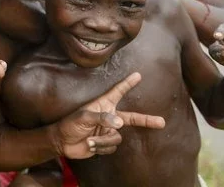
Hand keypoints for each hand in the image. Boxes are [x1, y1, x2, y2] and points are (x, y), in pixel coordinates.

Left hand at [49, 72, 165, 159]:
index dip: (128, 84)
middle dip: (146, 121)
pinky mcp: (106, 143)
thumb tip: (120, 124)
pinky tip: (90, 145)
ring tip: (89, 140)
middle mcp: (109, 117)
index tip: (138, 75)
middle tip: (161, 122)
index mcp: (103, 105)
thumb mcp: (84, 117)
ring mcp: (108, 131)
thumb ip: (102, 118)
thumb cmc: (70, 124)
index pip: (118, 92)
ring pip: (117, 137)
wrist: (62, 143)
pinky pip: (111, 147)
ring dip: (103, 140)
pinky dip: (101, 147)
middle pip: (132, 118)